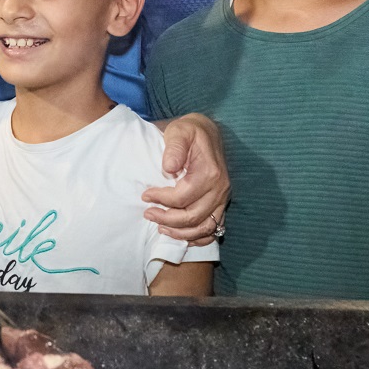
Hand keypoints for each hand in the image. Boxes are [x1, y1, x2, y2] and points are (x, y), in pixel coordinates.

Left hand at [146, 114, 229, 242]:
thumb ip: (174, 147)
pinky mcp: (222, 203)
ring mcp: (223, 198)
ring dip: (181, 232)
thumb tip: (168, 167)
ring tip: (161, 227)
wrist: (208, 132)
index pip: (183, 197)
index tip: (145, 196)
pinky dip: (199, 237)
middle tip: (148, 214)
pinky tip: (181, 234)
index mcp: (210, 172)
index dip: (161, 199)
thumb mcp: (180, 131)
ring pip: (205, 228)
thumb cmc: (191, 131)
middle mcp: (220, 189)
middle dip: (167, 219)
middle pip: (193, 217)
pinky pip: (215, 228)